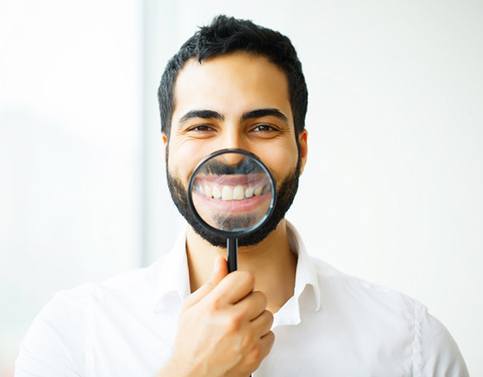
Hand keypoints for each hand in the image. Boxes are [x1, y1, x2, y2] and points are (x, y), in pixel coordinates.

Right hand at [164, 256, 274, 376]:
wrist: (192, 376)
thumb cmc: (190, 342)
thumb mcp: (192, 307)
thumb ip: (211, 283)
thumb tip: (222, 261)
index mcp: (215, 304)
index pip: (245, 278)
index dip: (242, 283)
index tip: (238, 289)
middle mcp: (233, 320)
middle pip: (260, 296)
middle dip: (249, 301)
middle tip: (236, 311)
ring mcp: (246, 338)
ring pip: (268, 315)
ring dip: (256, 320)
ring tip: (240, 327)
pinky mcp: (256, 354)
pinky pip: (271, 335)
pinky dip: (260, 337)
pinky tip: (244, 340)